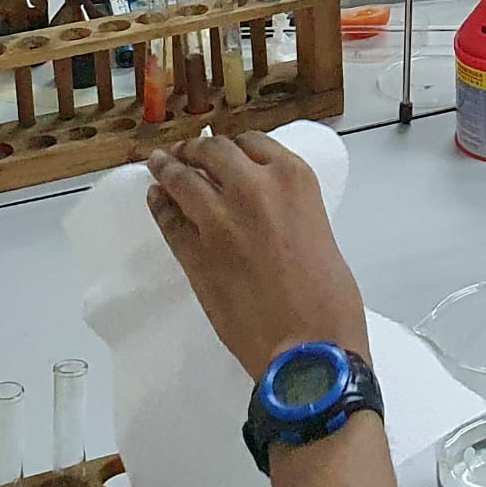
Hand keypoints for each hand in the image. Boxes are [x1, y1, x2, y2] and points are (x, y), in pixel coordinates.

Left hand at [147, 133, 369, 377]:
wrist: (308, 344)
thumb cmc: (330, 295)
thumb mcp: (317, 227)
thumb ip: (288, 208)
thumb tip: (264, 210)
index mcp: (292, 178)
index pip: (252, 143)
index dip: (231, 146)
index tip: (221, 150)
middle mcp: (252, 187)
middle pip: (212, 152)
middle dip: (194, 150)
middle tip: (182, 152)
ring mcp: (218, 219)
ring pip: (182, 179)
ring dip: (168, 168)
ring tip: (158, 163)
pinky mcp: (193, 254)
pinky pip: (169, 220)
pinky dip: (160, 206)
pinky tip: (155, 199)